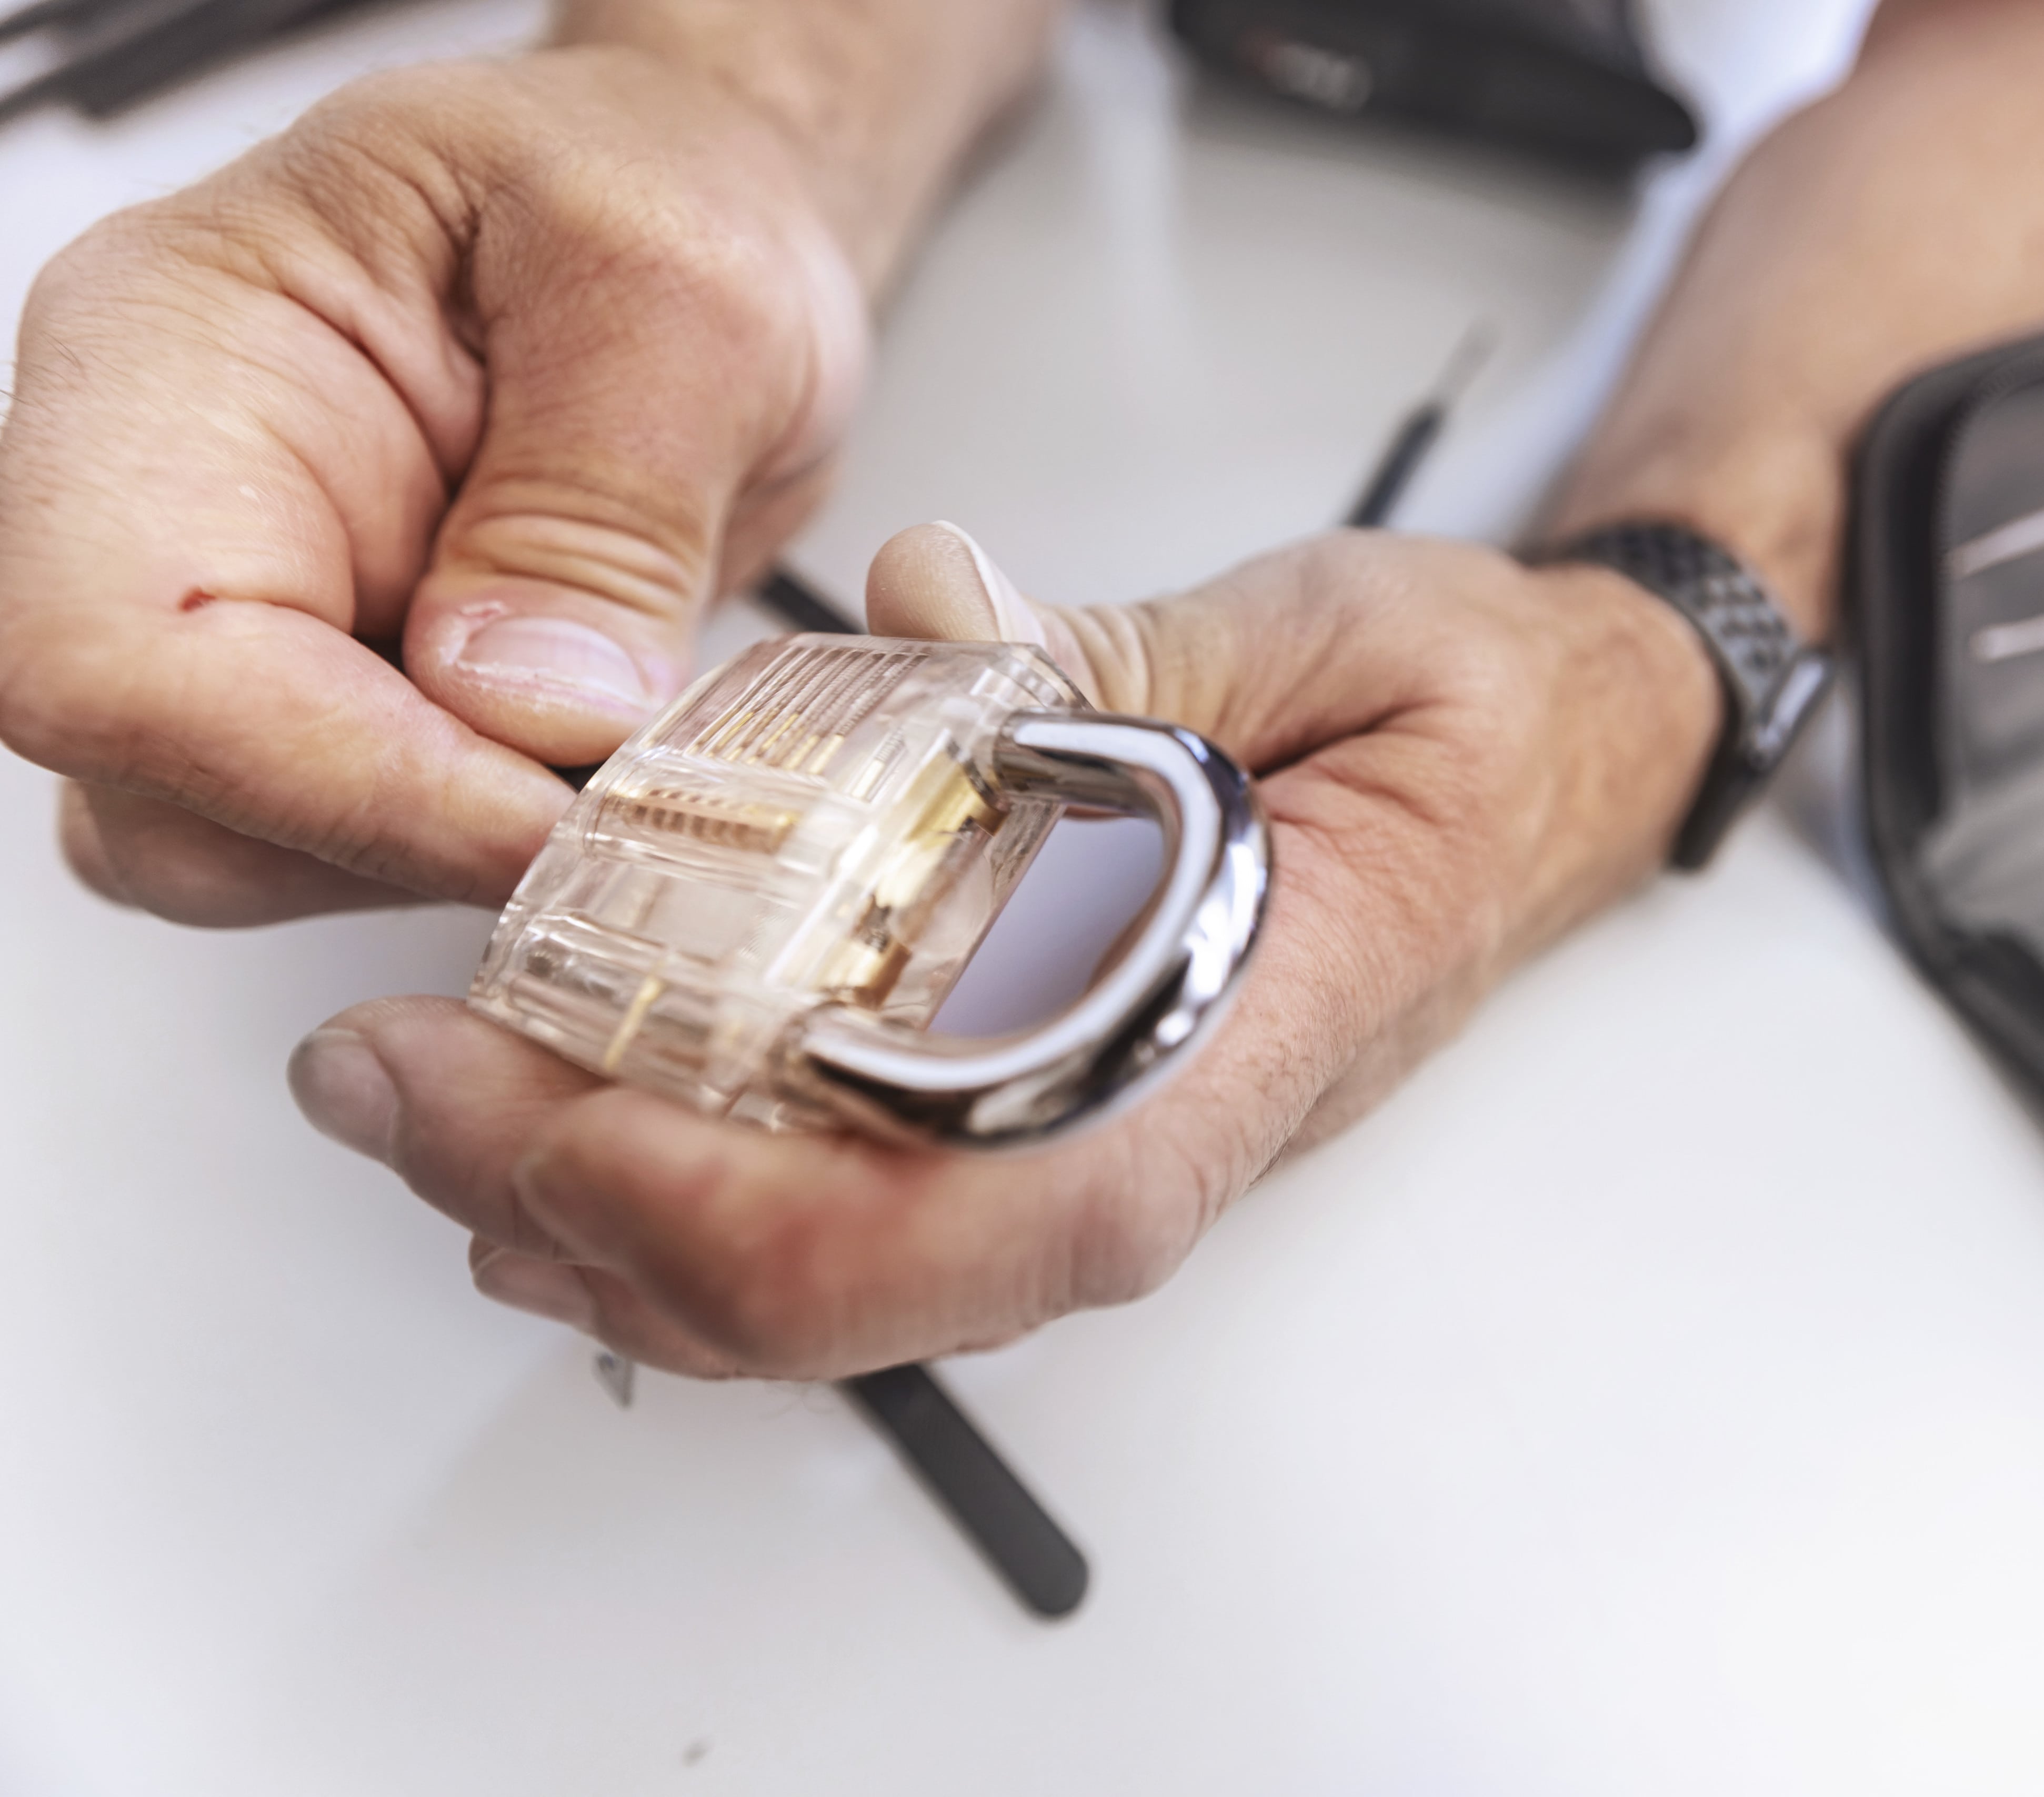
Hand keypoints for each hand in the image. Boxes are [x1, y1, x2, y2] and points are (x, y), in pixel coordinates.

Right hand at [0, 49, 870, 924]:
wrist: (695, 211)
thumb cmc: (655, 190)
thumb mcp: (679, 287)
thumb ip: (604, 500)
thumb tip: (529, 706)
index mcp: (174, 357)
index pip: (115, 658)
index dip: (328, 782)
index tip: (534, 813)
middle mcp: (162, 501)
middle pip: (160, 797)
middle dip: (394, 839)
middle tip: (607, 800)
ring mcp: (244, 616)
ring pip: (241, 854)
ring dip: (442, 856)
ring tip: (613, 762)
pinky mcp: (335, 698)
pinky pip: (346, 851)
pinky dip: (477, 848)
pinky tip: (590, 766)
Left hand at [286, 524, 1720, 1376]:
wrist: (1558, 756)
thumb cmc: (1477, 719)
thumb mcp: (1327, 638)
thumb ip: (1134, 650)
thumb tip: (942, 619)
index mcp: (1237, 1037)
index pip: (979, 1220)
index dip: (741, 1215)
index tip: (544, 1111)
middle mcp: (1151, 1135)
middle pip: (853, 1290)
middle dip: (594, 1214)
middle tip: (400, 1077)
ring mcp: (1092, 1143)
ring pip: (826, 1286)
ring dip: (601, 1223)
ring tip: (427, 1102)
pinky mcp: (1043, 1108)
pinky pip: (844, 1212)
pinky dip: (675, 1188)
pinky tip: (558, 1118)